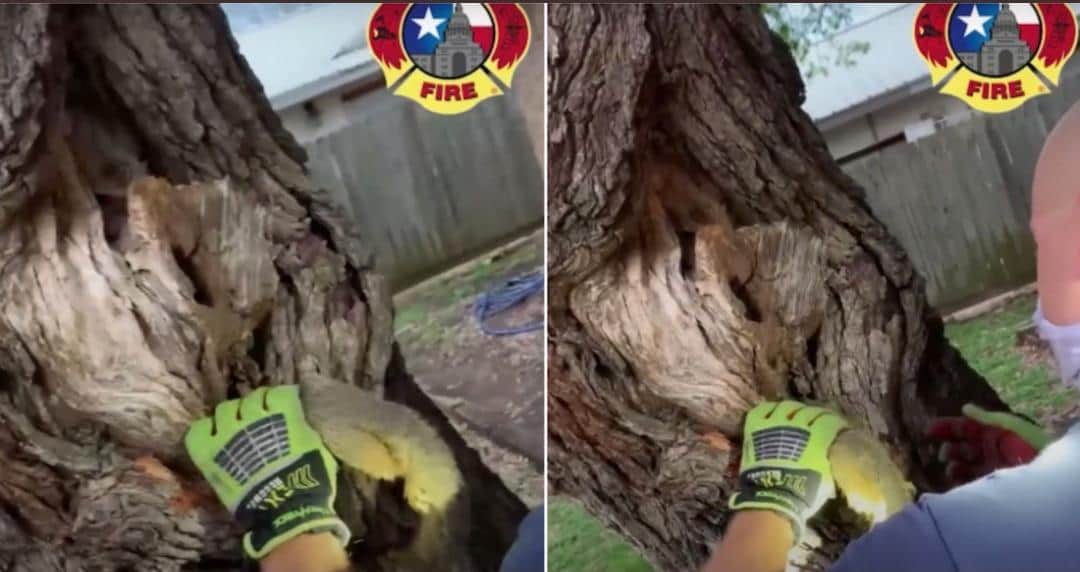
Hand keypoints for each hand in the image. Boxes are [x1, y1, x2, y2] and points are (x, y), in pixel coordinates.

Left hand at [186, 385, 349, 559]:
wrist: (286, 511)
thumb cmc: (310, 481)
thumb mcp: (316, 445)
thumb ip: (300, 427)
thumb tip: (293, 421)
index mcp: (283, 413)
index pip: (278, 392)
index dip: (281, 398)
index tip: (284, 406)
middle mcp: (253, 417)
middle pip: (251, 399)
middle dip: (257, 406)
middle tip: (261, 420)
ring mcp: (228, 434)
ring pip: (225, 409)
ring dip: (234, 416)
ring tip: (238, 429)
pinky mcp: (209, 453)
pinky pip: (198, 430)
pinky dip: (207, 431)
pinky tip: (216, 438)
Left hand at [729, 401, 847, 538]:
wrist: (772, 498)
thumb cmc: (803, 493)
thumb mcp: (827, 477)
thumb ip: (829, 460)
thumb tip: (831, 454)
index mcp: (818, 437)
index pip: (830, 420)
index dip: (836, 422)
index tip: (838, 427)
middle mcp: (797, 425)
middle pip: (810, 411)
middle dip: (817, 415)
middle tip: (819, 420)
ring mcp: (775, 424)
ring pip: (787, 407)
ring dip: (794, 410)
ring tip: (796, 415)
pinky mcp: (755, 427)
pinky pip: (763, 409)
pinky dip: (770, 410)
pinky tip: (774, 413)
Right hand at [926, 403, 1049, 485]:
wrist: (1048, 478)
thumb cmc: (1032, 446)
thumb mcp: (1011, 427)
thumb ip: (987, 419)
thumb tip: (965, 407)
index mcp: (992, 432)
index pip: (964, 428)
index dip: (946, 428)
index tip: (929, 430)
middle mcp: (988, 449)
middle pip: (961, 446)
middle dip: (948, 448)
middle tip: (943, 453)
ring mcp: (990, 467)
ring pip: (962, 464)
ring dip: (953, 464)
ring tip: (951, 467)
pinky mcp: (991, 483)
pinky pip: (968, 481)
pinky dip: (959, 480)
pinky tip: (955, 478)